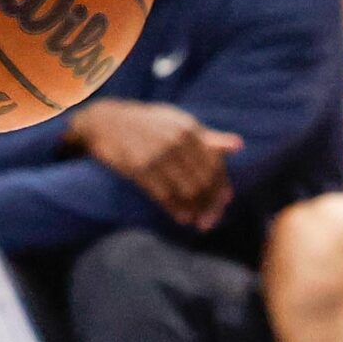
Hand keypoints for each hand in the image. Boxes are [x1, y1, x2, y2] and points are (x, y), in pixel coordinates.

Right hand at [66, 100, 240, 228]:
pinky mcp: (138, 168)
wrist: (104, 121)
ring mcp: (156, 154)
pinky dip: (176, 210)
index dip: (221, 188)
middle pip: (203, 181)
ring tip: (197, 220)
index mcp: (187, 129)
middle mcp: (174, 141)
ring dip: (194, 210)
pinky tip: (181, 217)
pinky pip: (164, 195)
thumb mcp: (176, 123)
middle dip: (210, 205)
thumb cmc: (146, 124)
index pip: (214, 165)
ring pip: (186, 191)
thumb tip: (238, 146)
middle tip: (210, 220)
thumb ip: (207, 137)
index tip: (223, 203)